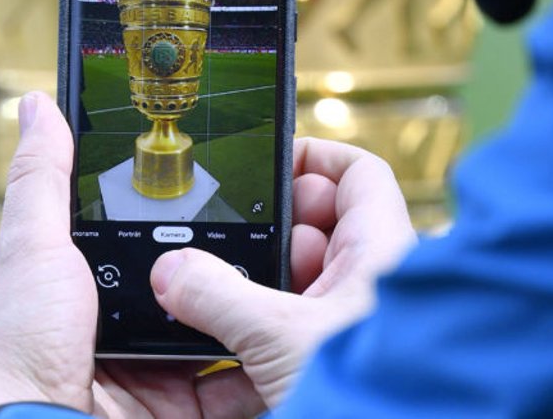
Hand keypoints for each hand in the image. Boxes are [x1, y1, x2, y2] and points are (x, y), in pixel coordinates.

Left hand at [0, 93, 266, 418]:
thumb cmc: (14, 345)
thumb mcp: (34, 246)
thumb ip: (44, 177)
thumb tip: (37, 107)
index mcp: (91, 280)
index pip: (154, 237)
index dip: (191, 217)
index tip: (232, 188)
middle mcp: (125, 323)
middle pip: (197, 284)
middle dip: (237, 263)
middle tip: (281, 232)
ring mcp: (155, 368)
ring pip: (224, 331)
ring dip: (255, 310)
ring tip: (294, 277)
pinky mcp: (180, 407)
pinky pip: (233, 384)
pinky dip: (259, 366)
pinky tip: (283, 339)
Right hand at [150, 137, 416, 407]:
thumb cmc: (376, 399)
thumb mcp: (280, 338)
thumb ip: (218, 296)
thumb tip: (172, 270)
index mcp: (380, 250)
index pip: (355, 172)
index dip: (310, 157)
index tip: (263, 164)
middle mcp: (373, 280)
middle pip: (317, 226)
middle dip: (266, 234)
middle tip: (226, 244)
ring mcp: (354, 320)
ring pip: (301, 280)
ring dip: (257, 287)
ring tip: (219, 299)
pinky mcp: (335, 357)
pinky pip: (294, 325)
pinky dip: (262, 328)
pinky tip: (230, 349)